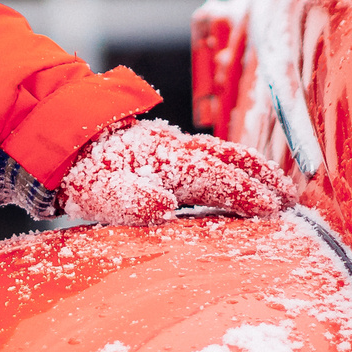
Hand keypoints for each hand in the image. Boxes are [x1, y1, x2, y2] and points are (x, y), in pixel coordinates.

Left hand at [61, 116, 298, 225]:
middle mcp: (177, 150)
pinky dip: (230, 160)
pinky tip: (233, 170)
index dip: (247, 194)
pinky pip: (207, 152)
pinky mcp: (164, 147)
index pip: (218, 179)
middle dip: (261, 177)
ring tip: (277, 182)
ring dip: (250, 166)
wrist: (59, 142)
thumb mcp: (103, 193)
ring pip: (220, 152)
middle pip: (228, 161)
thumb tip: (164, 205)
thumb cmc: (85, 175)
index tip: (275, 209)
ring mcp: (172, 146)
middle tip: (291, 196)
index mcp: (169, 162)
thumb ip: (133, 199)